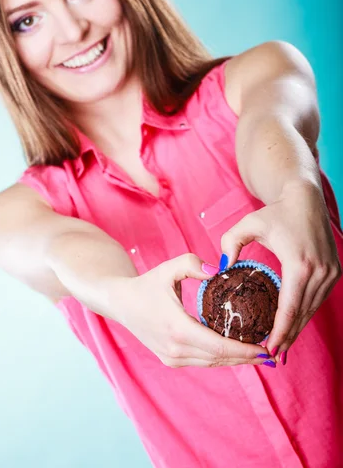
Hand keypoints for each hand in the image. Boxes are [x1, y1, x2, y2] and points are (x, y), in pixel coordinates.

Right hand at [111, 254, 273, 367]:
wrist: (121, 303)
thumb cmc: (147, 284)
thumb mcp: (168, 268)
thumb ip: (193, 264)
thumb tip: (218, 269)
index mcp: (177, 328)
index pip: (219, 347)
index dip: (245, 350)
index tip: (266, 347)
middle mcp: (175, 349)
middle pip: (219, 359)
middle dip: (247, 358)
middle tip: (272, 354)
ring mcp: (171, 358)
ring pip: (212, 364)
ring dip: (236, 361)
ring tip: (259, 355)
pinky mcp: (170, 360)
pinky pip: (202, 362)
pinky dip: (221, 359)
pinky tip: (236, 352)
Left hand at [220, 180, 341, 363]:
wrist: (305, 198)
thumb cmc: (274, 213)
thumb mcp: (247, 224)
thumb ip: (230, 244)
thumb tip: (220, 269)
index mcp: (299, 264)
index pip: (290, 308)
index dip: (280, 332)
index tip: (269, 349)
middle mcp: (320, 271)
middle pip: (302, 314)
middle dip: (288, 337)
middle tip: (271, 355)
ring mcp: (330, 272)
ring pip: (312, 309)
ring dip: (297, 328)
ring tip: (281, 345)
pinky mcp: (334, 271)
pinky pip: (318, 299)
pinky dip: (305, 313)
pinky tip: (293, 324)